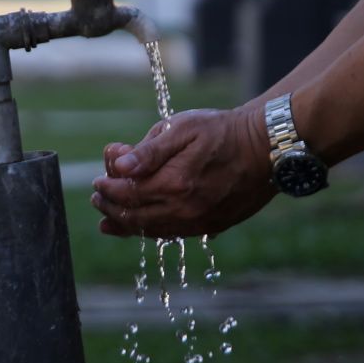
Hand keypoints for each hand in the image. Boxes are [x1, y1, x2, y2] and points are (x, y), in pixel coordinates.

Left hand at [92, 105, 276, 237]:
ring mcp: (200, 221)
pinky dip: (152, 231)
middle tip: (98, 199)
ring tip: (110, 220)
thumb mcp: (182, 128)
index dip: (108, 188)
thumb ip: (149, 150)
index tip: (97, 181)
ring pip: (153, 230)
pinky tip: (142, 227)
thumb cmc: (222, 131)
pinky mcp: (212, 226)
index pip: (127, 193)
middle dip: (112, 208)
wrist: (266, 146)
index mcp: (174, 183)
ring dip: (127, 225)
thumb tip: (118, 166)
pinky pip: (174, 233)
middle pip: (136, 216)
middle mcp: (185, 209)